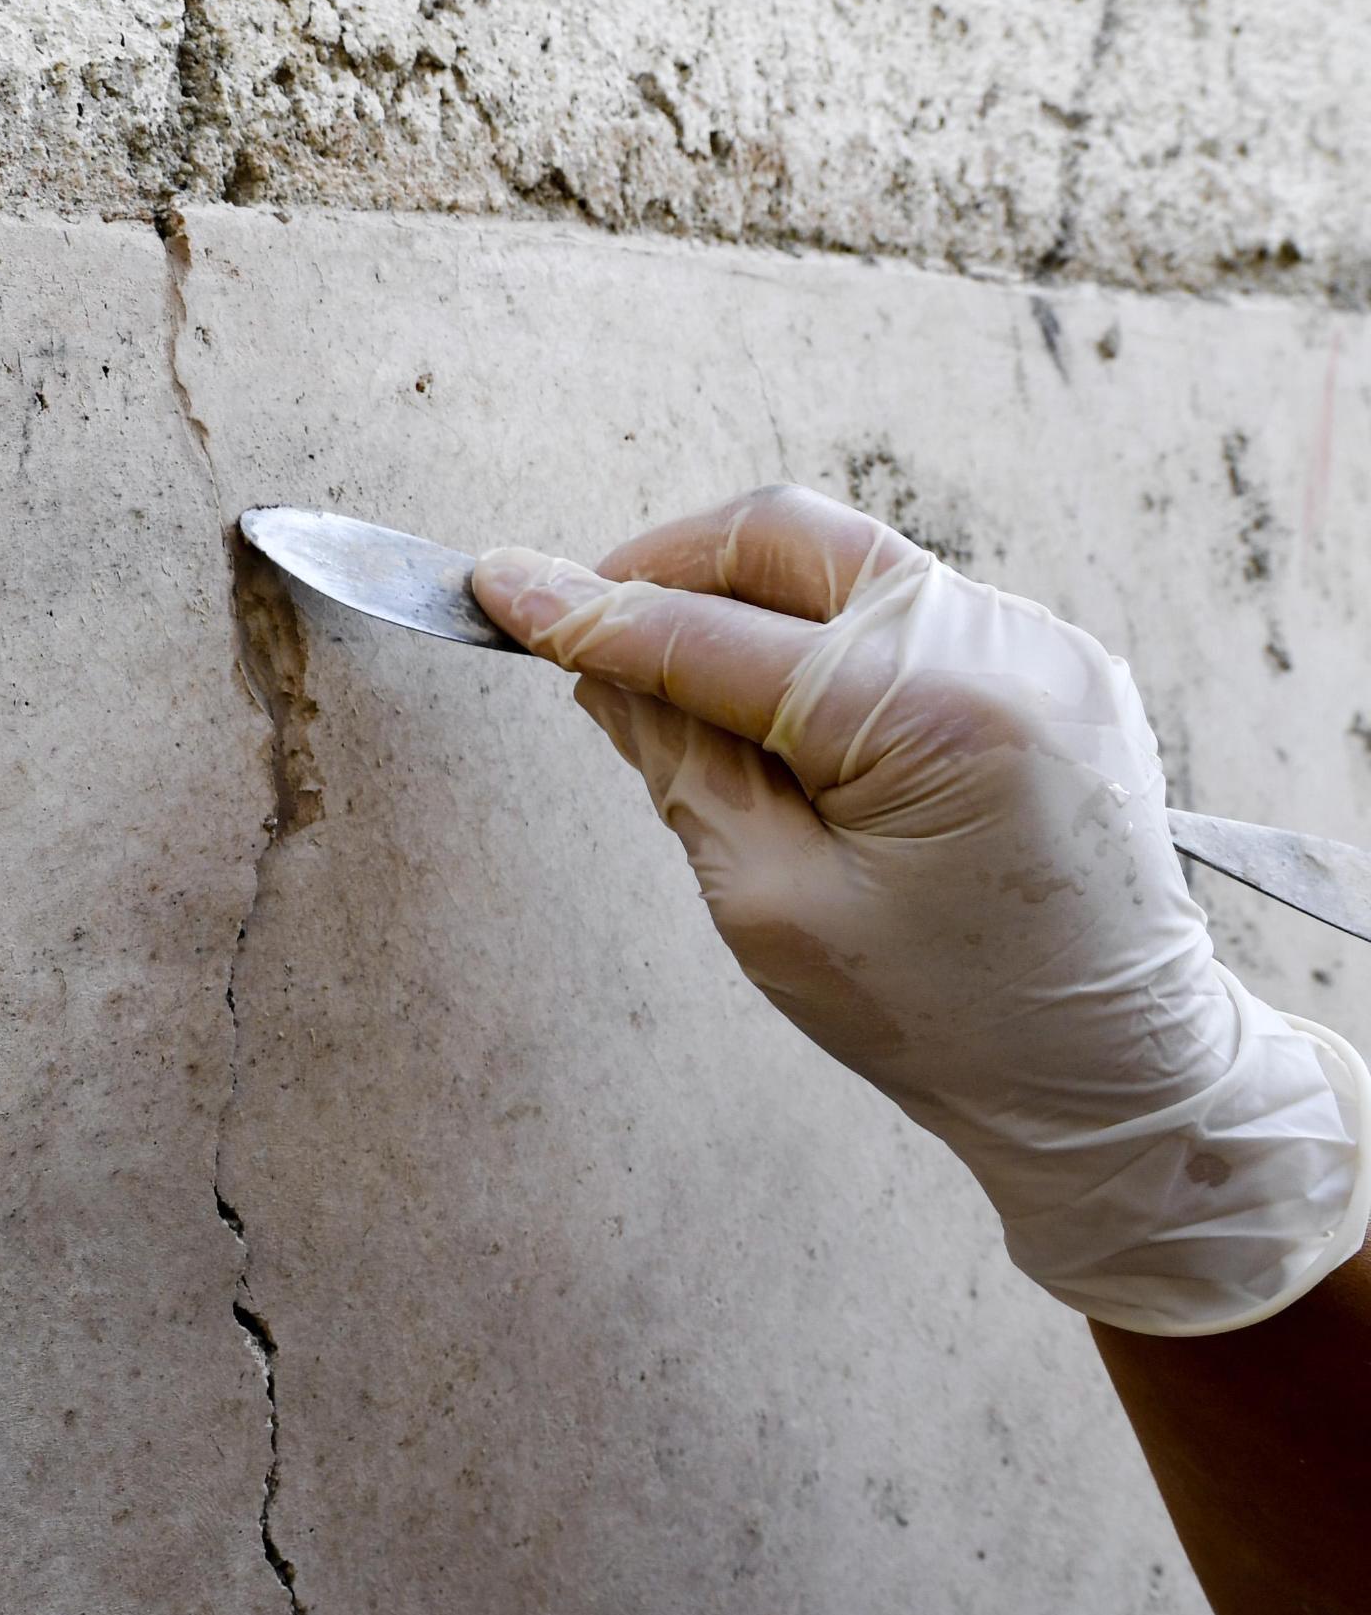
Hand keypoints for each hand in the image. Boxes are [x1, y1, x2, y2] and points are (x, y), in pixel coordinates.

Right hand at [472, 485, 1368, 1333]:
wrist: (1120, 1076)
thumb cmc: (948, 1021)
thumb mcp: (771, 907)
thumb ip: (679, 764)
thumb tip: (599, 665)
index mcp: (937, 716)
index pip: (710, 636)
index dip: (588, 613)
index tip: (496, 584)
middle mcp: (1003, 646)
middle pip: (784, 538)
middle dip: (665, 566)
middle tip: (579, 622)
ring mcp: (1041, 643)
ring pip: (840, 562)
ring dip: (740, 602)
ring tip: (674, 692)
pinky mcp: (1051, 661)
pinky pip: (901, 604)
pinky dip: (816, 633)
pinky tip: (777, 712)